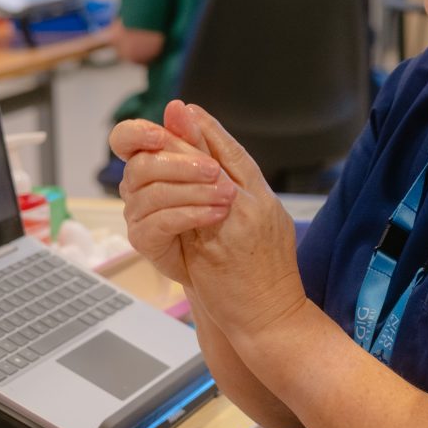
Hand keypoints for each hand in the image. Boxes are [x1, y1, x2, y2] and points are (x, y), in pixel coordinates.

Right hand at [109, 101, 236, 285]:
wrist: (250, 277)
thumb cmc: (242, 223)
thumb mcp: (233, 175)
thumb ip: (204, 143)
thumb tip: (179, 107)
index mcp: (160, 161)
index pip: (127, 139)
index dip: (136, 133)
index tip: (159, 135)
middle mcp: (144, 186)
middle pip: (141, 164)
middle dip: (181, 163)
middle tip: (216, 173)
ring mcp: (142, 215)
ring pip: (149, 193)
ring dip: (193, 190)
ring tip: (227, 198)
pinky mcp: (148, 243)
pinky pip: (156, 222)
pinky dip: (189, 214)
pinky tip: (216, 214)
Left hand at [168, 105, 308, 342]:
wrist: (273, 317)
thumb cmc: (266, 275)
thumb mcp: (262, 224)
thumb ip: (240, 195)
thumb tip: (217, 171)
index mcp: (264, 199)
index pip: (236, 154)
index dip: (211, 129)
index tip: (187, 110)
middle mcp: (253, 205)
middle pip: (217, 159)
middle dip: (189, 136)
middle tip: (169, 116)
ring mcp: (236, 224)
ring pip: (201, 179)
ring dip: (176, 162)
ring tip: (154, 146)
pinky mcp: (216, 247)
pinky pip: (188, 214)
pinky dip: (172, 198)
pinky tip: (154, 188)